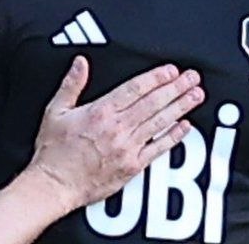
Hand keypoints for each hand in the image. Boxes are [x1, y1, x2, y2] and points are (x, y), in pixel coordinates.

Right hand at [27, 56, 203, 211]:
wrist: (54, 185)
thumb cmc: (53, 151)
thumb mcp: (56, 111)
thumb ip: (71, 84)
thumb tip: (80, 63)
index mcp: (101, 112)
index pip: (135, 89)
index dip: (156, 78)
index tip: (171, 70)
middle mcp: (117, 128)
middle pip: (153, 103)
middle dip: (176, 88)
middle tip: (192, 78)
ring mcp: (127, 148)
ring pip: (159, 122)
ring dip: (180, 107)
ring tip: (195, 95)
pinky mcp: (132, 166)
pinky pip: (158, 149)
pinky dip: (173, 136)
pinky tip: (185, 126)